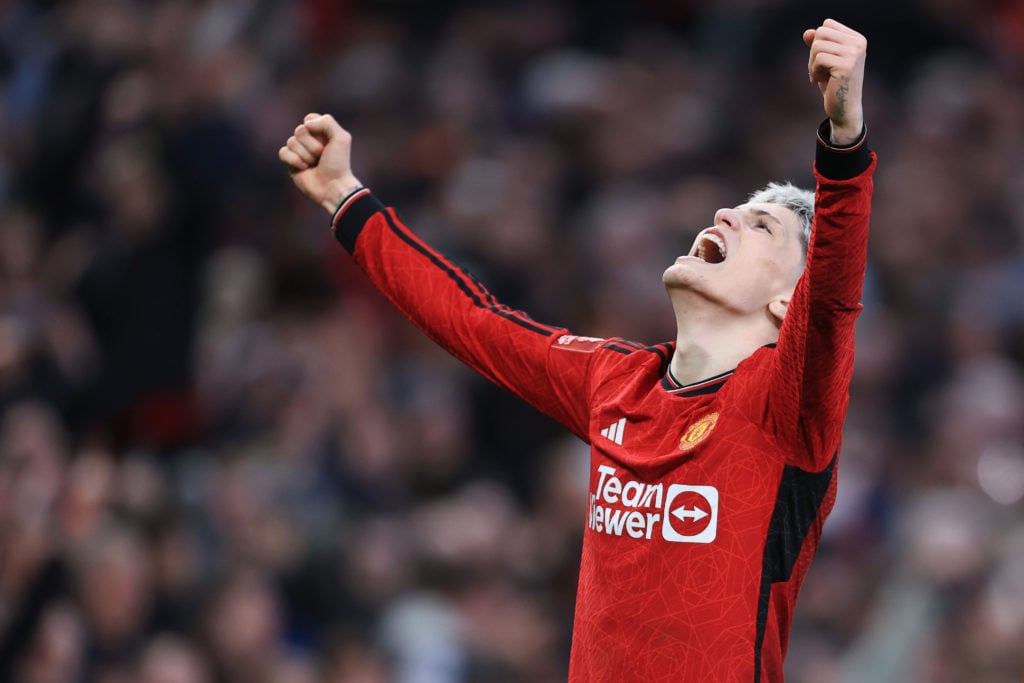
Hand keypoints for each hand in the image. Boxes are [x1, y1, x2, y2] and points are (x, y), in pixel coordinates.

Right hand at [279, 113, 362, 212]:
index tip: (327, 142)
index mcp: (320, 132)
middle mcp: (308, 140)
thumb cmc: (338, 164)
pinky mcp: (290, 163)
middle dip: (313, 145)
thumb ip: (327, 122)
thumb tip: (306, 124)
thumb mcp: (341, 138)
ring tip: (314, 164)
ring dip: (306, 155)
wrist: (333, 187)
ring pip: (291, 142)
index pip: (309, 119)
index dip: (316, 129)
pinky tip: (304, 169)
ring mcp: (298, 151)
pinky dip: (294, 161)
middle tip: (321, 156)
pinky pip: (283, 153)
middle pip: (299, 130)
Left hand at [803, 20, 865, 145]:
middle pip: (821, 32)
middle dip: (813, 52)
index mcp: (857, 39)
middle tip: (817, 70)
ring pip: (818, 45)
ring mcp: (854, 54)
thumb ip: (817, 45)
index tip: (822, 60)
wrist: (844, 110)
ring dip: (812, 63)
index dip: (818, 42)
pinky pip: (818, 59)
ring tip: (819, 76)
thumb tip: (807, 33)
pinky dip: (813, 71)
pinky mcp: (846, 66)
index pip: (827, 25)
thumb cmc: (833, 85)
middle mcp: (859, 43)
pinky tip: (818, 82)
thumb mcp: (824, 61)